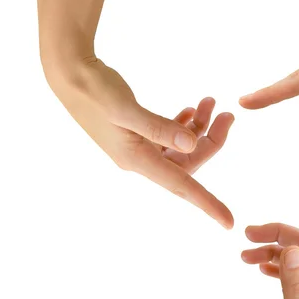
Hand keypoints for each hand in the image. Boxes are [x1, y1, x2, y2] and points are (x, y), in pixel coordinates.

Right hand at [47, 58, 234, 227]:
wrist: (69, 75)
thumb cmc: (94, 91)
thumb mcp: (125, 108)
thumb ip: (158, 127)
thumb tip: (190, 144)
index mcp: (137, 160)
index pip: (181, 186)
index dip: (207, 204)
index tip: (229, 222)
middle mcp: (139, 159)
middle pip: (188, 162)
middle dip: (211, 140)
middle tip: (227, 113)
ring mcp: (138, 148)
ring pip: (180, 148)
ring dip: (199, 128)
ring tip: (210, 102)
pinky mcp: (136, 135)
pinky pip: (168, 139)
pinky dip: (183, 126)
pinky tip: (190, 110)